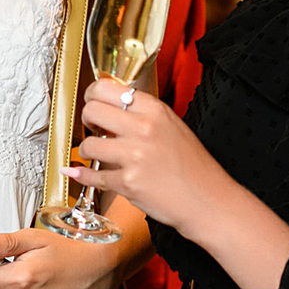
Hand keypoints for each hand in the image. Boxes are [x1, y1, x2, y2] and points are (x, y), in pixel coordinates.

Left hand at [64, 78, 224, 233]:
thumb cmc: (193, 166)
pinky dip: (84, 175)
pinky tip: (81, 173)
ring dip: (88, 151)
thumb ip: (143, 115)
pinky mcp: (128, 182)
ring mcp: (135, 156)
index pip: (107, 88)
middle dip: (87, 120)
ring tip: (99, 154)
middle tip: (93, 128)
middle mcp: (144, 128)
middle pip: (92, 110)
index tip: (92, 103)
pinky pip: (93, 175)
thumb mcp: (172, 126)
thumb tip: (110, 107)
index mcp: (155, 110)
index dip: (92, 95)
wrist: (208, 200)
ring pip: (88, 145)